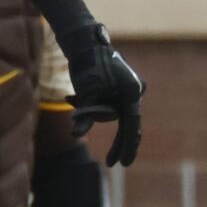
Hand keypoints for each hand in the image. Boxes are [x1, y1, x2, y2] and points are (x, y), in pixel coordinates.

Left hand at [63, 24, 145, 166]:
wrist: (83, 42)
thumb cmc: (86, 66)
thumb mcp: (85, 94)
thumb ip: (85, 115)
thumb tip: (75, 135)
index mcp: (132, 91)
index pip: (132, 125)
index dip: (128, 146)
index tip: (124, 164)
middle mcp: (133, 91)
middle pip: (125, 122)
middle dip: (116, 141)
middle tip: (110, 163)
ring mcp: (125, 90)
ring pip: (109, 112)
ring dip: (91, 111)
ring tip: (74, 95)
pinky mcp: (116, 89)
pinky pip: (105, 105)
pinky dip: (90, 104)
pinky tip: (73, 94)